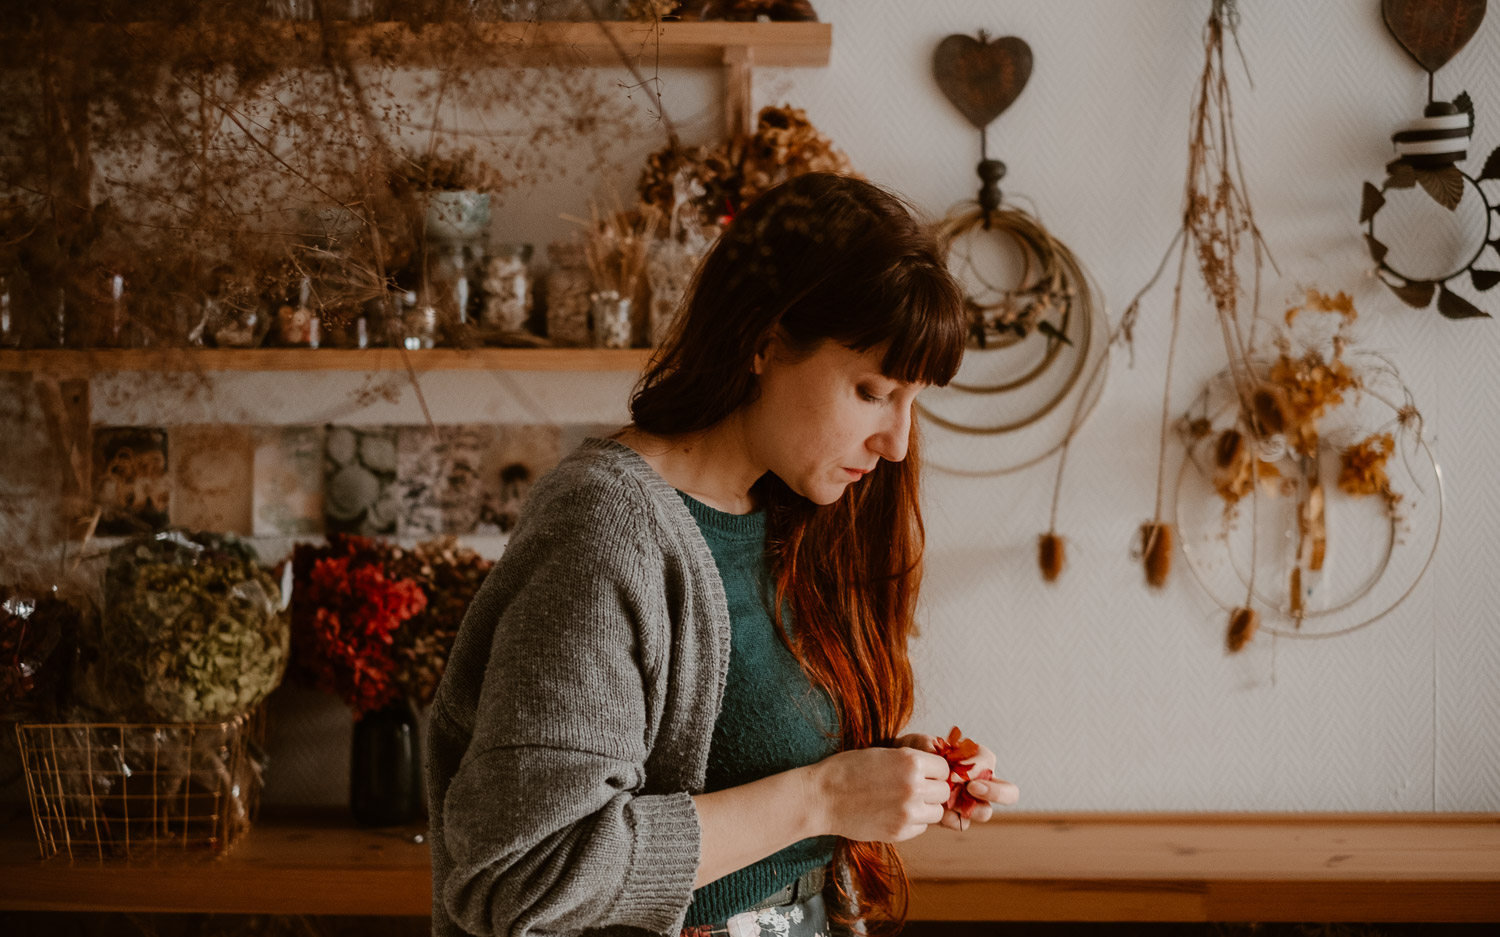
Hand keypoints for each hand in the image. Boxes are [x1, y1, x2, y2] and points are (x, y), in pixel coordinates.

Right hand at [806, 745, 952, 842]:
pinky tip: (893, 813)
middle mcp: (914, 787)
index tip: (925, 773)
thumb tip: (937, 770)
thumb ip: (911, 761)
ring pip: (936, 812)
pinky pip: (921, 827)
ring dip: (925, 807)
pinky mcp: (899, 831)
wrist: (822, 797)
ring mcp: (908, 812)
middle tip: (914, 788)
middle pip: (943, 791)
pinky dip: (912, 822)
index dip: (934, 770)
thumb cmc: (847, 770)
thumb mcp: (882, 753)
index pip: (943, 768)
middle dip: (932, 789)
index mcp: (910, 762)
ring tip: (903, 802)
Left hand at [894, 732, 1019, 830]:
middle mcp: (980, 781)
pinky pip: (963, 823)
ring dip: (970, 809)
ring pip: (985, 812)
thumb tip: (939, 754)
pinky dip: (952, 820)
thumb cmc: (912, 753)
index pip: (988, 761)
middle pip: (1008, 792)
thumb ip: (927, 745)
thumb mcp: (916, 745)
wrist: (896, 774)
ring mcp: (970, 802)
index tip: (956, 770)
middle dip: (995, 792)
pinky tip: (938, 815)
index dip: (977, 767)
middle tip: (971, 788)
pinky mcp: (957, 818)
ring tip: (948, 803)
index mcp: (975, 758)